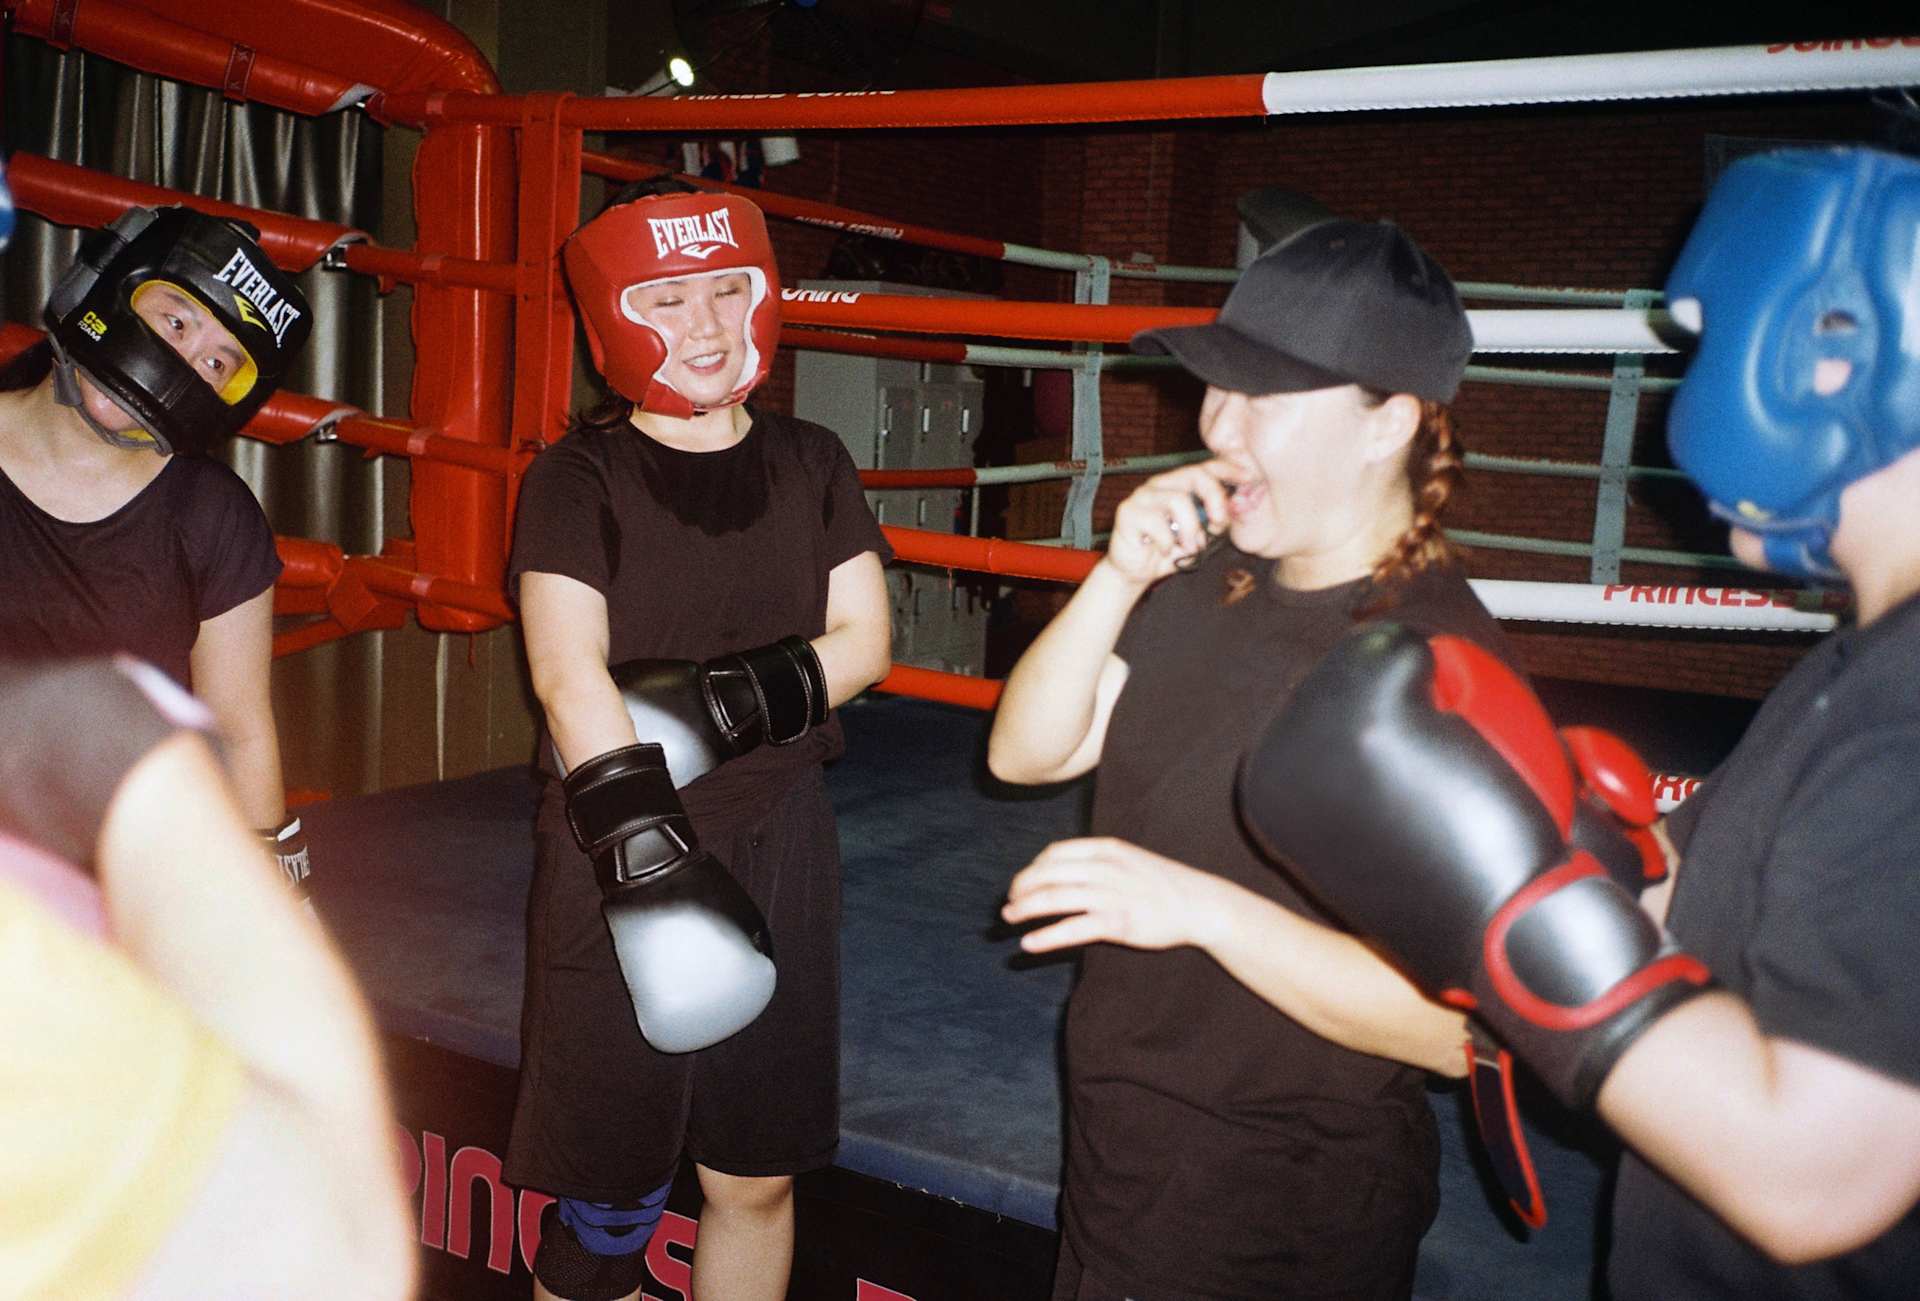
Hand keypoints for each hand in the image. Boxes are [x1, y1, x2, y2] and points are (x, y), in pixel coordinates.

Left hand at [1002, 836, 1226, 953]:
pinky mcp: (1119, 922)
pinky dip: (1048, 936)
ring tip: (1009, 920)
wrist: (1200, 903)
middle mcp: (1106, 867)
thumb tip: (1061, 871)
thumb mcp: (1129, 859)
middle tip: (1008, 905)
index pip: (1056, 852)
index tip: (1022, 884)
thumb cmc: (1162, 883)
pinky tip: (1029, 945)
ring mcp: (1112, 894)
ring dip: (1026, 909)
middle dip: (1022, 889)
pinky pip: (1075, 928)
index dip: (1032, 868)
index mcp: (1107, 848)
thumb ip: (1098, 862)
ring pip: (1056, 898)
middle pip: (1049, 874)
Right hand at [1103, 462, 1240, 585]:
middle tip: (1219, 524)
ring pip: (1178, 499)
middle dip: (1215, 499)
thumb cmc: (1168, 550)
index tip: (1248, 478)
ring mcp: (1142, 496)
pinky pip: (1156, 522)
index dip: (1228, 469)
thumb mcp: (1200, 536)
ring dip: (1191, 528)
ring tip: (1190, 547)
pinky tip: (1165, 550)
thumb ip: (1215, 522)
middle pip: (1195, 475)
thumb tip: (1236, 509)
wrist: (1135, 571)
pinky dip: (1167, 541)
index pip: (1205, 467)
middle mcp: (1160, 484)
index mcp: (1179, 485)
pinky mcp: (1128, 512)